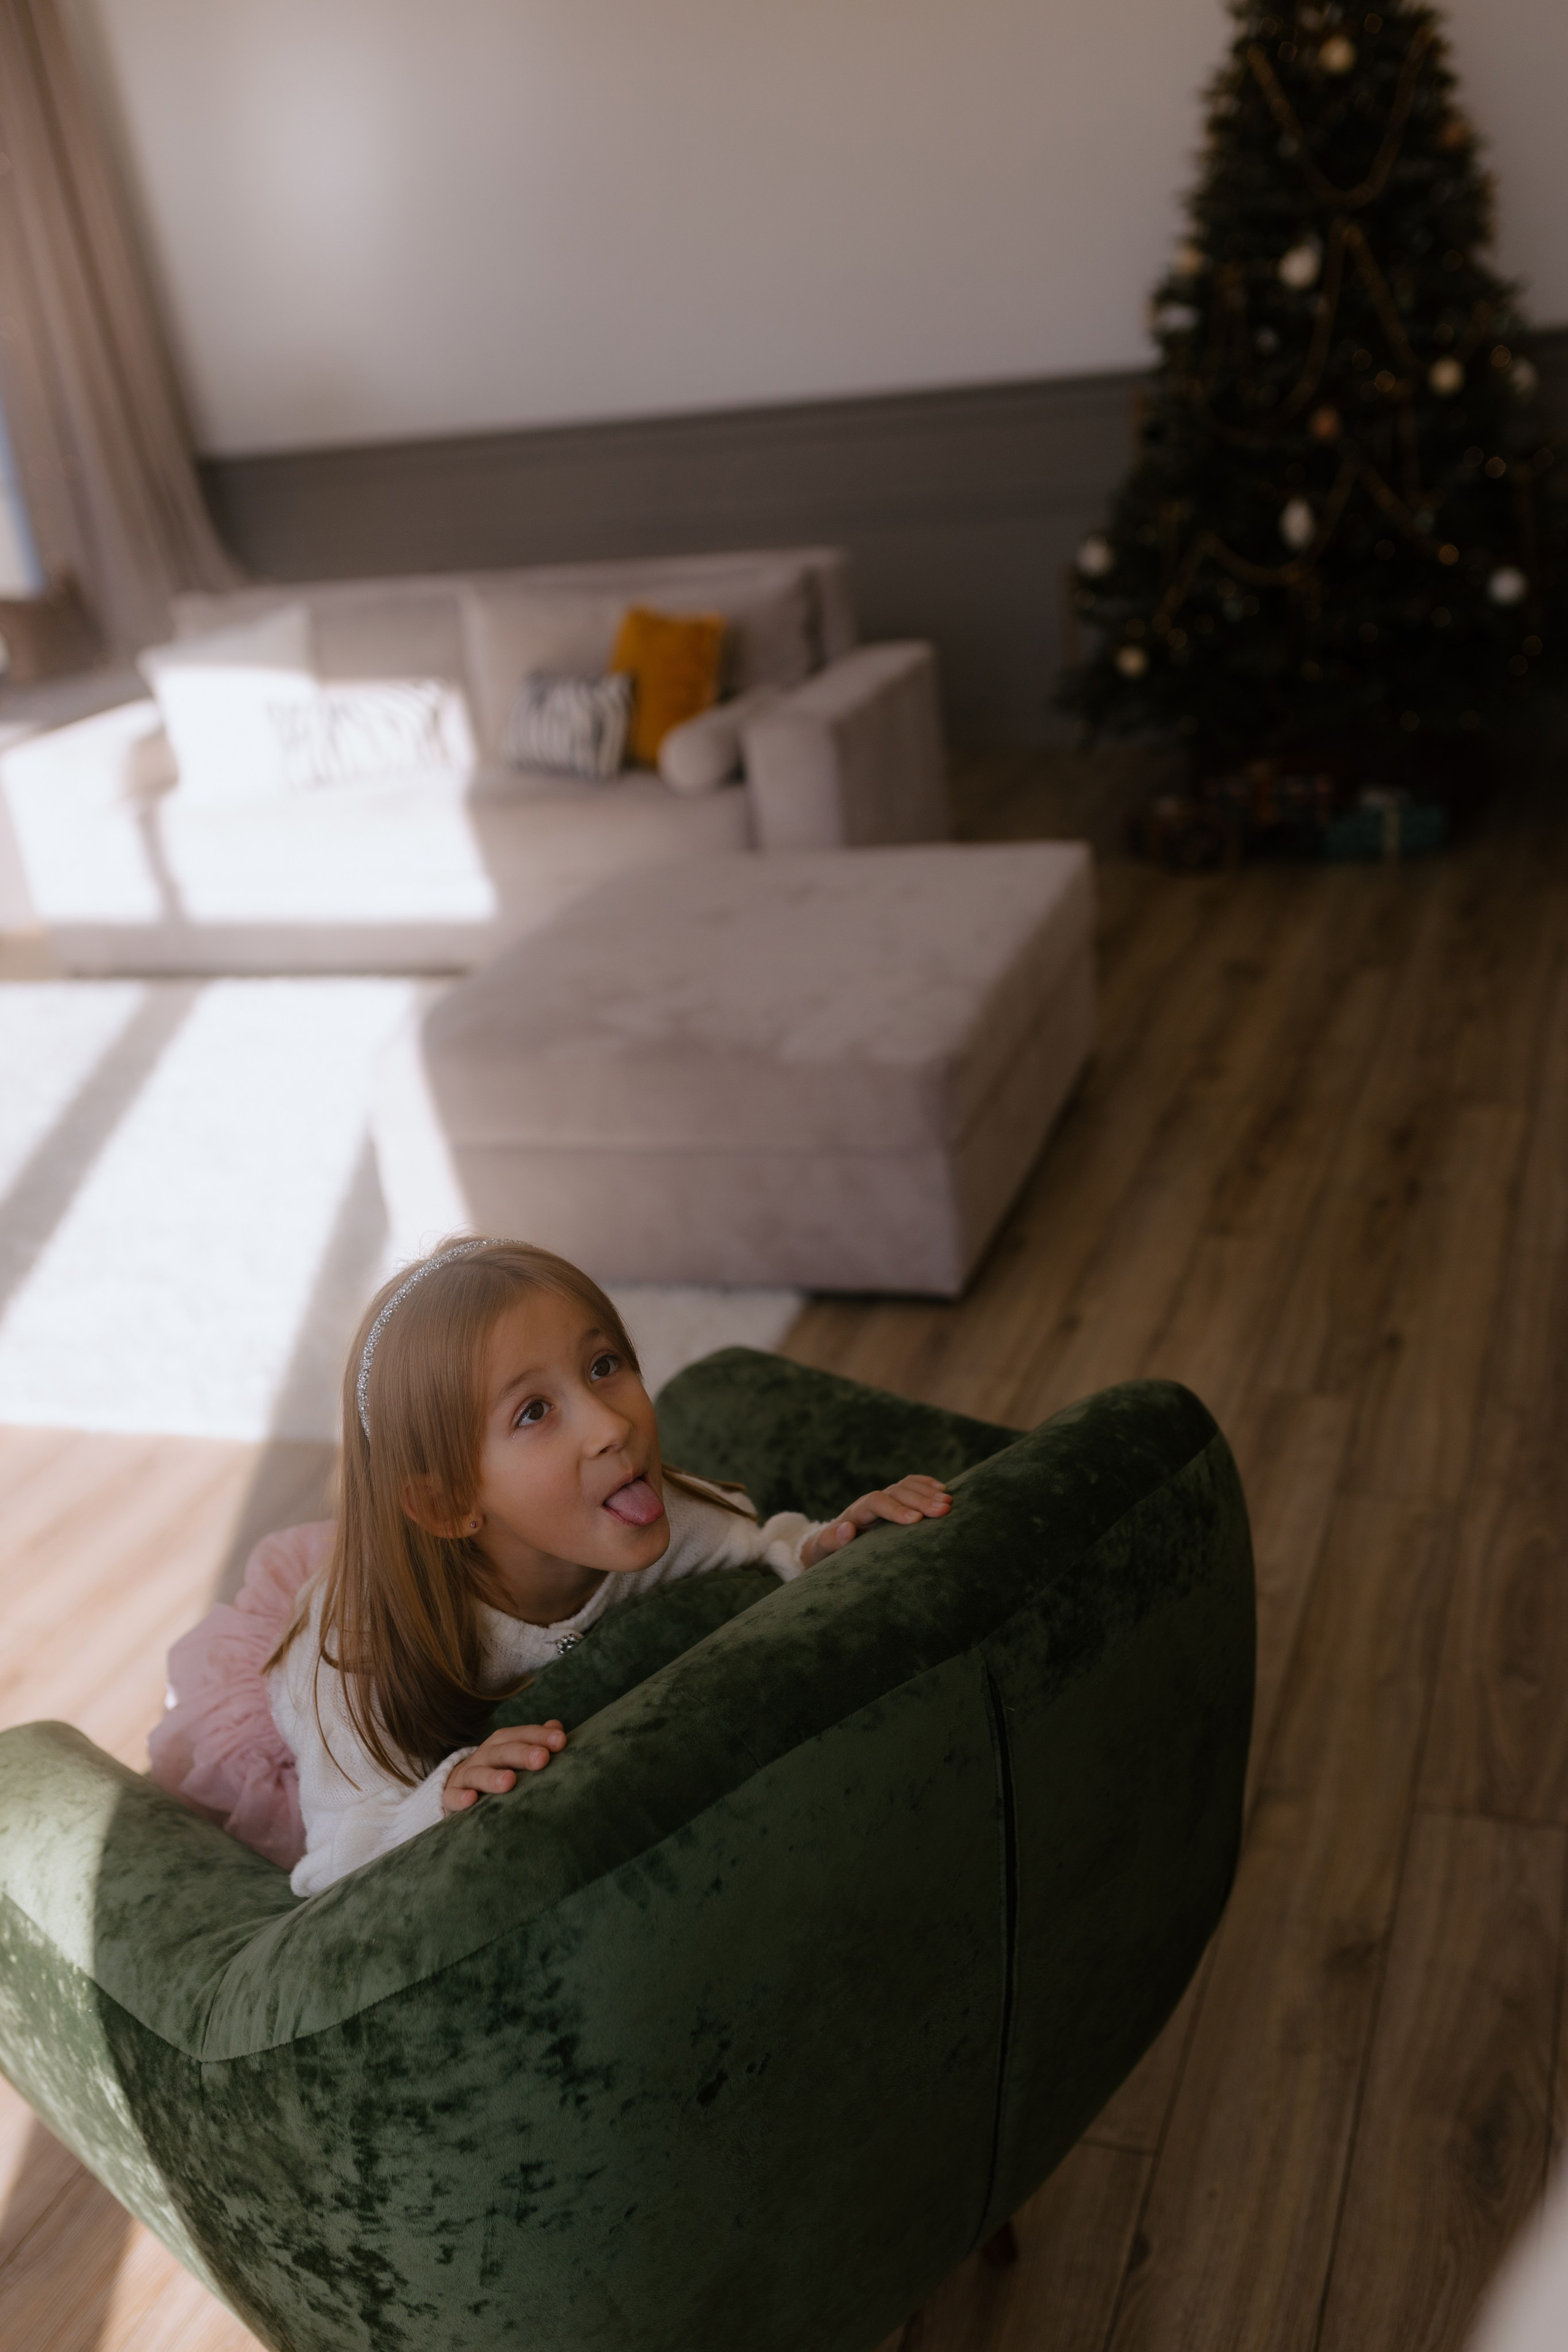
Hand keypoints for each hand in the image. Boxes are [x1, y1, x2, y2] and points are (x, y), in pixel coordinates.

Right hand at [442, 1721, 565, 1813]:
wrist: (457, 1785)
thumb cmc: (497, 1768)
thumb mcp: (515, 1753)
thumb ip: (535, 1742)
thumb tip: (558, 1728)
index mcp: (502, 1743)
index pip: (521, 1735)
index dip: (540, 1736)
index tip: (560, 1741)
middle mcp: (484, 1755)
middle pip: (502, 1751)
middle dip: (522, 1754)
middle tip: (541, 1758)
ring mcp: (465, 1775)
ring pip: (478, 1773)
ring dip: (492, 1777)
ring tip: (509, 1782)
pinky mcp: (449, 1795)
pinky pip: (452, 1796)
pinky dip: (460, 1797)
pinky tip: (471, 1800)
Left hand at [800, 1474, 951, 1567]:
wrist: (826, 1544)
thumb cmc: (826, 1552)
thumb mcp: (823, 1549)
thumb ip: (832, 1540)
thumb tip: (847, 1529)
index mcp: (855, 1513)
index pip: (877, 1502)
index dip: (896, 1509)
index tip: (916, 1519)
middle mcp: (870, 1502)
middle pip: (897, 1491)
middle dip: (921, 1499)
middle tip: (944, 1510)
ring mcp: (883, 1499)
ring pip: (906, 1486)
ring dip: (928, 1492)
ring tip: (949, 1502)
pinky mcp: (893, 1501)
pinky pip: (910, 1485)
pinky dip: (926, 1484)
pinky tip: (943, 1489)